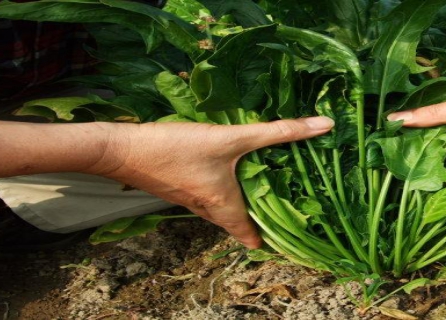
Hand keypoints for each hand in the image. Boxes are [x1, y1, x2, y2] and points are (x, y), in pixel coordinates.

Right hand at [87, 117, 333, 247]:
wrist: (120, 149)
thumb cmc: (177, 148)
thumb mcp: (232, 138)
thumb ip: (279, 131)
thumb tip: (324, 125)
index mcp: (224, 207)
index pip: (251, 237)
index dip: (273, 241)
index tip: (294, 239)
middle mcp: (207, 209)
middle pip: (238, 223)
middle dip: (260, 221)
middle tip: (287, 210)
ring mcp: (189, 199)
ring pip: (222, 209)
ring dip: (242, 203)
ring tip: (265, 190)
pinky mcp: (177, 186)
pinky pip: (208, 195)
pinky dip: (224, 189)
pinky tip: (230, 171)